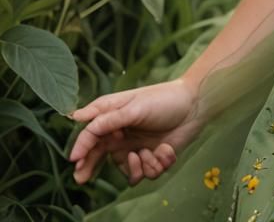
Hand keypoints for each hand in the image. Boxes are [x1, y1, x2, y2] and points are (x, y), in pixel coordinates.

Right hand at [67, 78, 203, 185]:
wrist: (195, 105)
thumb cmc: (163, 99)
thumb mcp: (133, 106)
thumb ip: (106, 118)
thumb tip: (74, 116)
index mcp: (115, 120)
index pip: (91, 137)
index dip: (81, 149)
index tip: (75, 161)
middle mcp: (122, 137)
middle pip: (98, 159)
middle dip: (89, 169)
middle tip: (83, 178)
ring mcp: (137, 149)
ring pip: (125, 171)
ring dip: (138, 165)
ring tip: (149, 151)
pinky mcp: (153, 159)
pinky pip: (146, 173)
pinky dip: (156, 165)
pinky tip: (165, 150)